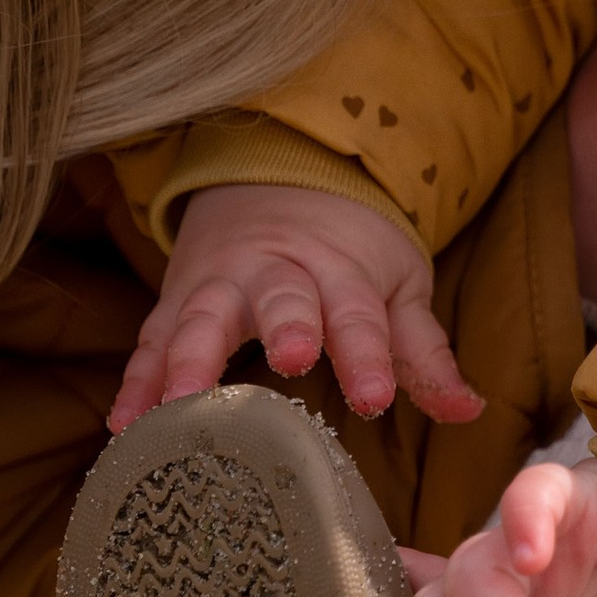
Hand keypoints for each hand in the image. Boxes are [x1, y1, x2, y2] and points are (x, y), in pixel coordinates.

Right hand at [108, 181, 485, 432]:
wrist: (277, 173)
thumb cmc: (348, 246)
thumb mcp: (396, 286)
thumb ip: (423, 353)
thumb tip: (472, 412)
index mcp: (339, 272)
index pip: (358, 316)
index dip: (366, 356)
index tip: (373, 398)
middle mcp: (277, 273)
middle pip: (281, 299)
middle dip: (286, 325)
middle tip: (291, 358)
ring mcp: (219, 284)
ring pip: (202, 318)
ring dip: (189, 360)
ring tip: (179, 407)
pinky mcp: (176, 301)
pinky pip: (152, 341)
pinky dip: (136, 379)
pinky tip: (123, 424)